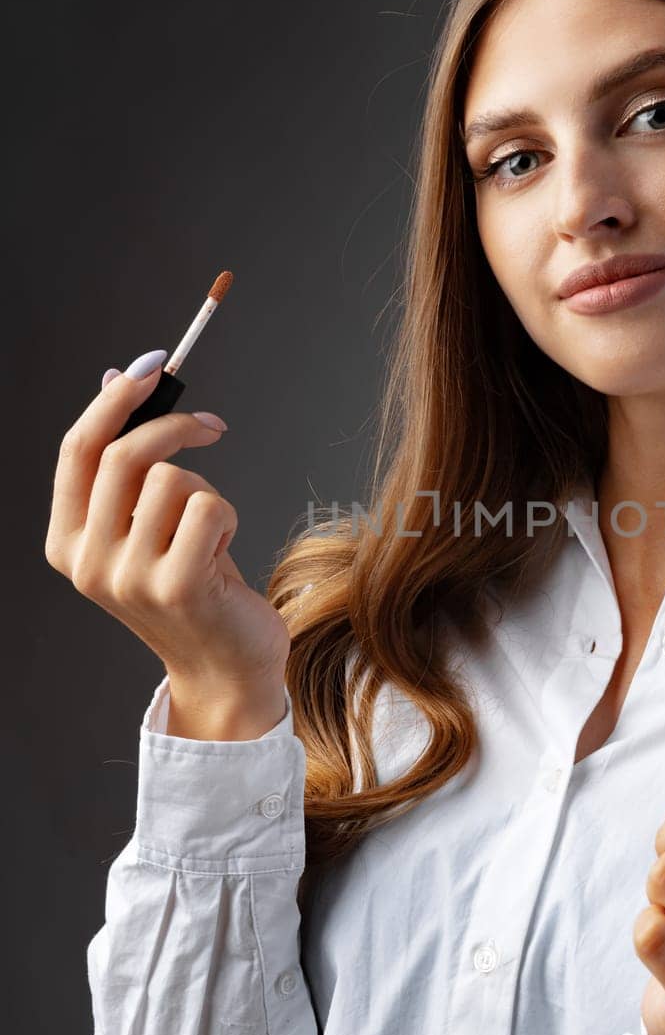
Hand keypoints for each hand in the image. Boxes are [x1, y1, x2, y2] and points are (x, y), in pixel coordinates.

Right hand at [44, 362, 291, 691]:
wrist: (224, 667)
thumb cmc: (193, 587)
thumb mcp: (148, 523)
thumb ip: (127, 463)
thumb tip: (116, 378)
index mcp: (67, 542)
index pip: (77, 450)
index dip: (115, 400)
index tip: (153, 367)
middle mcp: (88, 562)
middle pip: (124, 454)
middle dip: (176, 425)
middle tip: (212, 426)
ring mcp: (129, 577)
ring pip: (172, 478)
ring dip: (206, 491)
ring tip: (209, 532)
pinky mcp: (177, 585)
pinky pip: (208, 506)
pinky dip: (227, 516)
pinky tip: (223, 551)